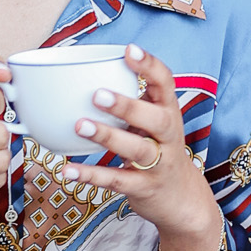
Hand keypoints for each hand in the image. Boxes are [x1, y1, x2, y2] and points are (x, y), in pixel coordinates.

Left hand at [70, 44, 223, 250]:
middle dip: (128, 106)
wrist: (182, 200)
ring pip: (137, 149)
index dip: (150, 65)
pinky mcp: (144, 187)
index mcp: (168, 112)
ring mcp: (159, 164)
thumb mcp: (153, 123)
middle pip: (156, 118)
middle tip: (97, 95)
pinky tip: (68, 171)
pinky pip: (117, 180)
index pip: (166, 84)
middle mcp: (169, 136)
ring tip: (80, 126)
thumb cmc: (159, 150)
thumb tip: (85, 76)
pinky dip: (91, 176)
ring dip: (108, 137)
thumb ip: (132, 102)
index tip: (129, 50)